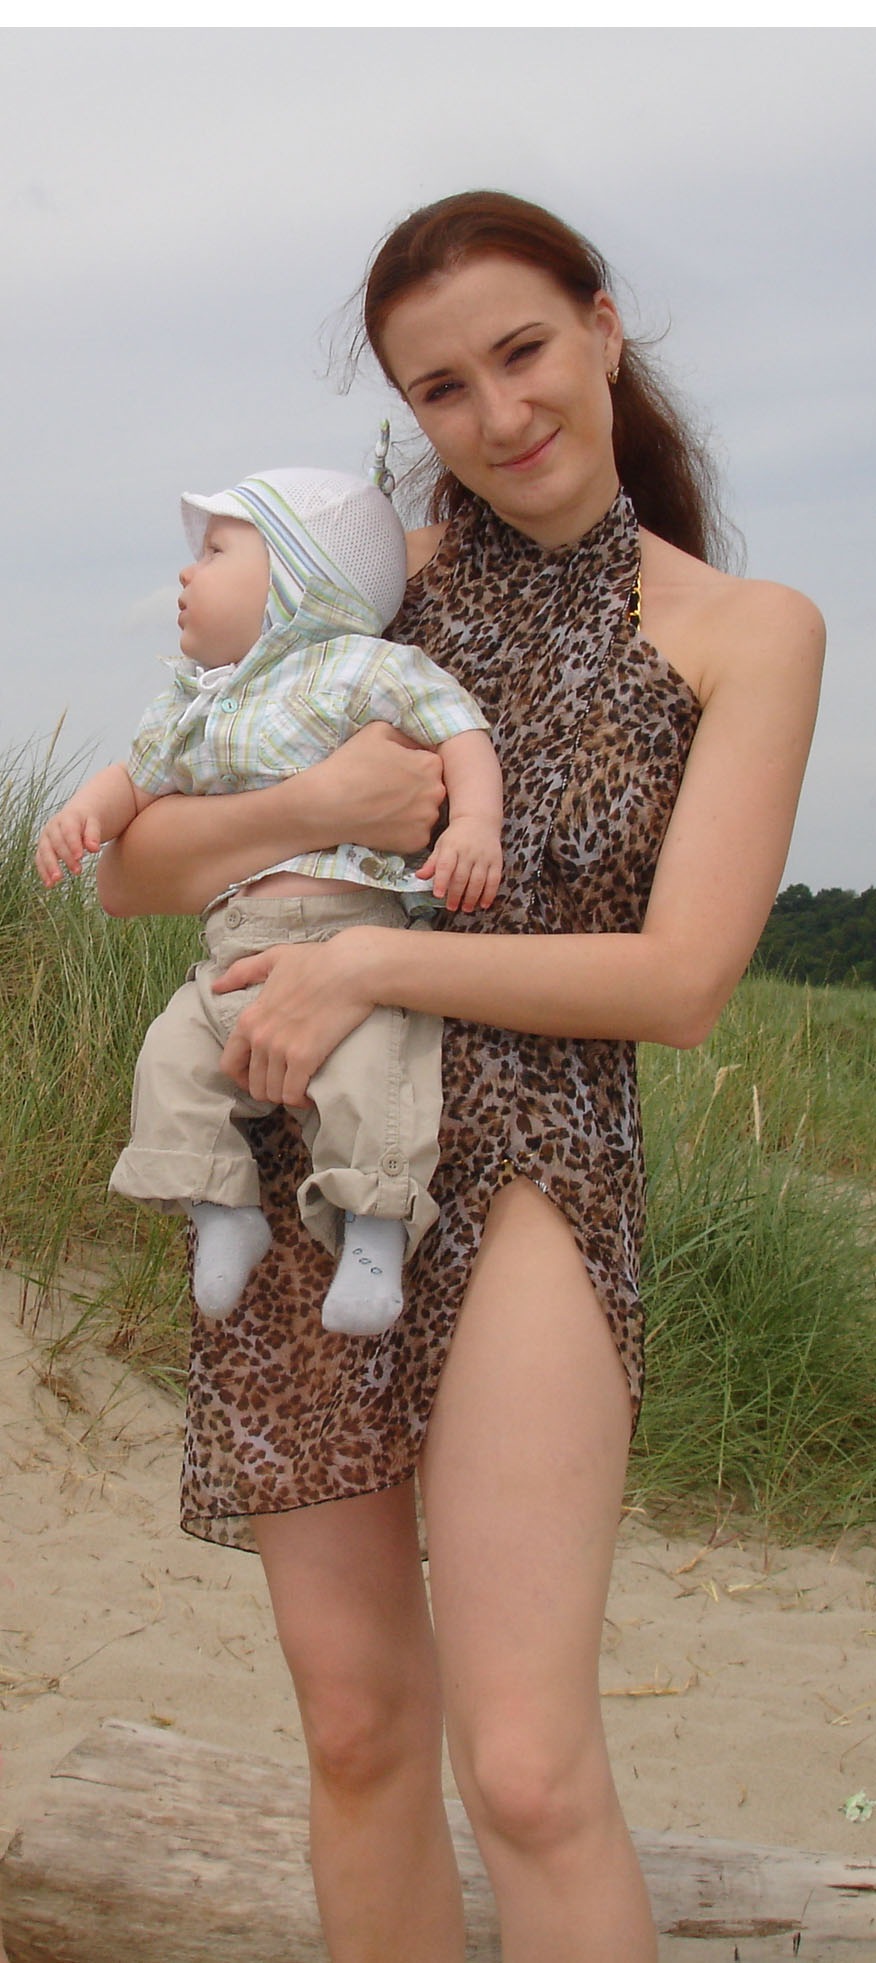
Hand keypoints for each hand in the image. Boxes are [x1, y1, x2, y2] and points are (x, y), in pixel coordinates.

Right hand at [35, 802, 102, 885]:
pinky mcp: (42, 848)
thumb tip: (94, 849)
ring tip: (57, 880)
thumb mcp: (94, 824)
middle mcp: (53, 827)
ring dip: (50, 866)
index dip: (73, 843)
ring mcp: (46, 837)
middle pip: (57, 843)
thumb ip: (93, 835)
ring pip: (45, 852)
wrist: (77, 816)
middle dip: (66, 857)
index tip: (80, 857)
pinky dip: (43, 872)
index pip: (69, 831)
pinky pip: (40, 860)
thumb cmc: (87, 821)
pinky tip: (49, 885)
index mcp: (67, 818)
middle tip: (78, 871)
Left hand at [213, 929, 379, 1106]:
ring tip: (299, 1089)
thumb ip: (242, 971)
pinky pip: (292, 1094)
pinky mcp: (304, 1057)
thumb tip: (216, 986)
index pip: (229, 1064)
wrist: (352, 968)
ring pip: (272, 1093)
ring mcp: (280, 1049)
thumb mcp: (274, 958)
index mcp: (249, 1018)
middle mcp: (259, 1037)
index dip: (241, 1078)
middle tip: (285, 1085)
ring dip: (285, 1095)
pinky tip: (309, 1095)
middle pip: (252, 1084)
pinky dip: (300, 1100)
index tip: (258, 1078)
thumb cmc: (318, 961)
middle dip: (268, 1090)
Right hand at [318, 724, 445, 855]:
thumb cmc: (350, 764)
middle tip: (388, 791)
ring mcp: (427, 820)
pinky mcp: (416, 841)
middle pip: (431, 789)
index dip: (411, 766)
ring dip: (411, 810)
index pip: (431, 764)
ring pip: (425, 813)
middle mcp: (436, 792)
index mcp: (430, 764)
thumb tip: (416, 746)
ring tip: (384, 808)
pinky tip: (384, 823)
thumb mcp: (378, 731)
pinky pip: (416, 833)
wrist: (327, 805)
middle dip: (415, 789)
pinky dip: (404, 830)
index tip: (393, 771)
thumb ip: (405, 736)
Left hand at [416, 817, 502, 912]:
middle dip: (456, 894)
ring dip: (471, 897)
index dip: (441, 881)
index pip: (445, 865)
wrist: (479, 819)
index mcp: (452, 847)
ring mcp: (483, 856)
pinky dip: (489, 894)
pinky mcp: (496, 861)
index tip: (438, 894)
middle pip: (462, 876)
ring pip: (478, 880)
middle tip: (451, 907)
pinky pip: (494, 880)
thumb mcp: (441, 845)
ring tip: (465, 908)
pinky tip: (483, 904)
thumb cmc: (457, 835)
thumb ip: (432, 863)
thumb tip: (419, 876)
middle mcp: (468, 852)